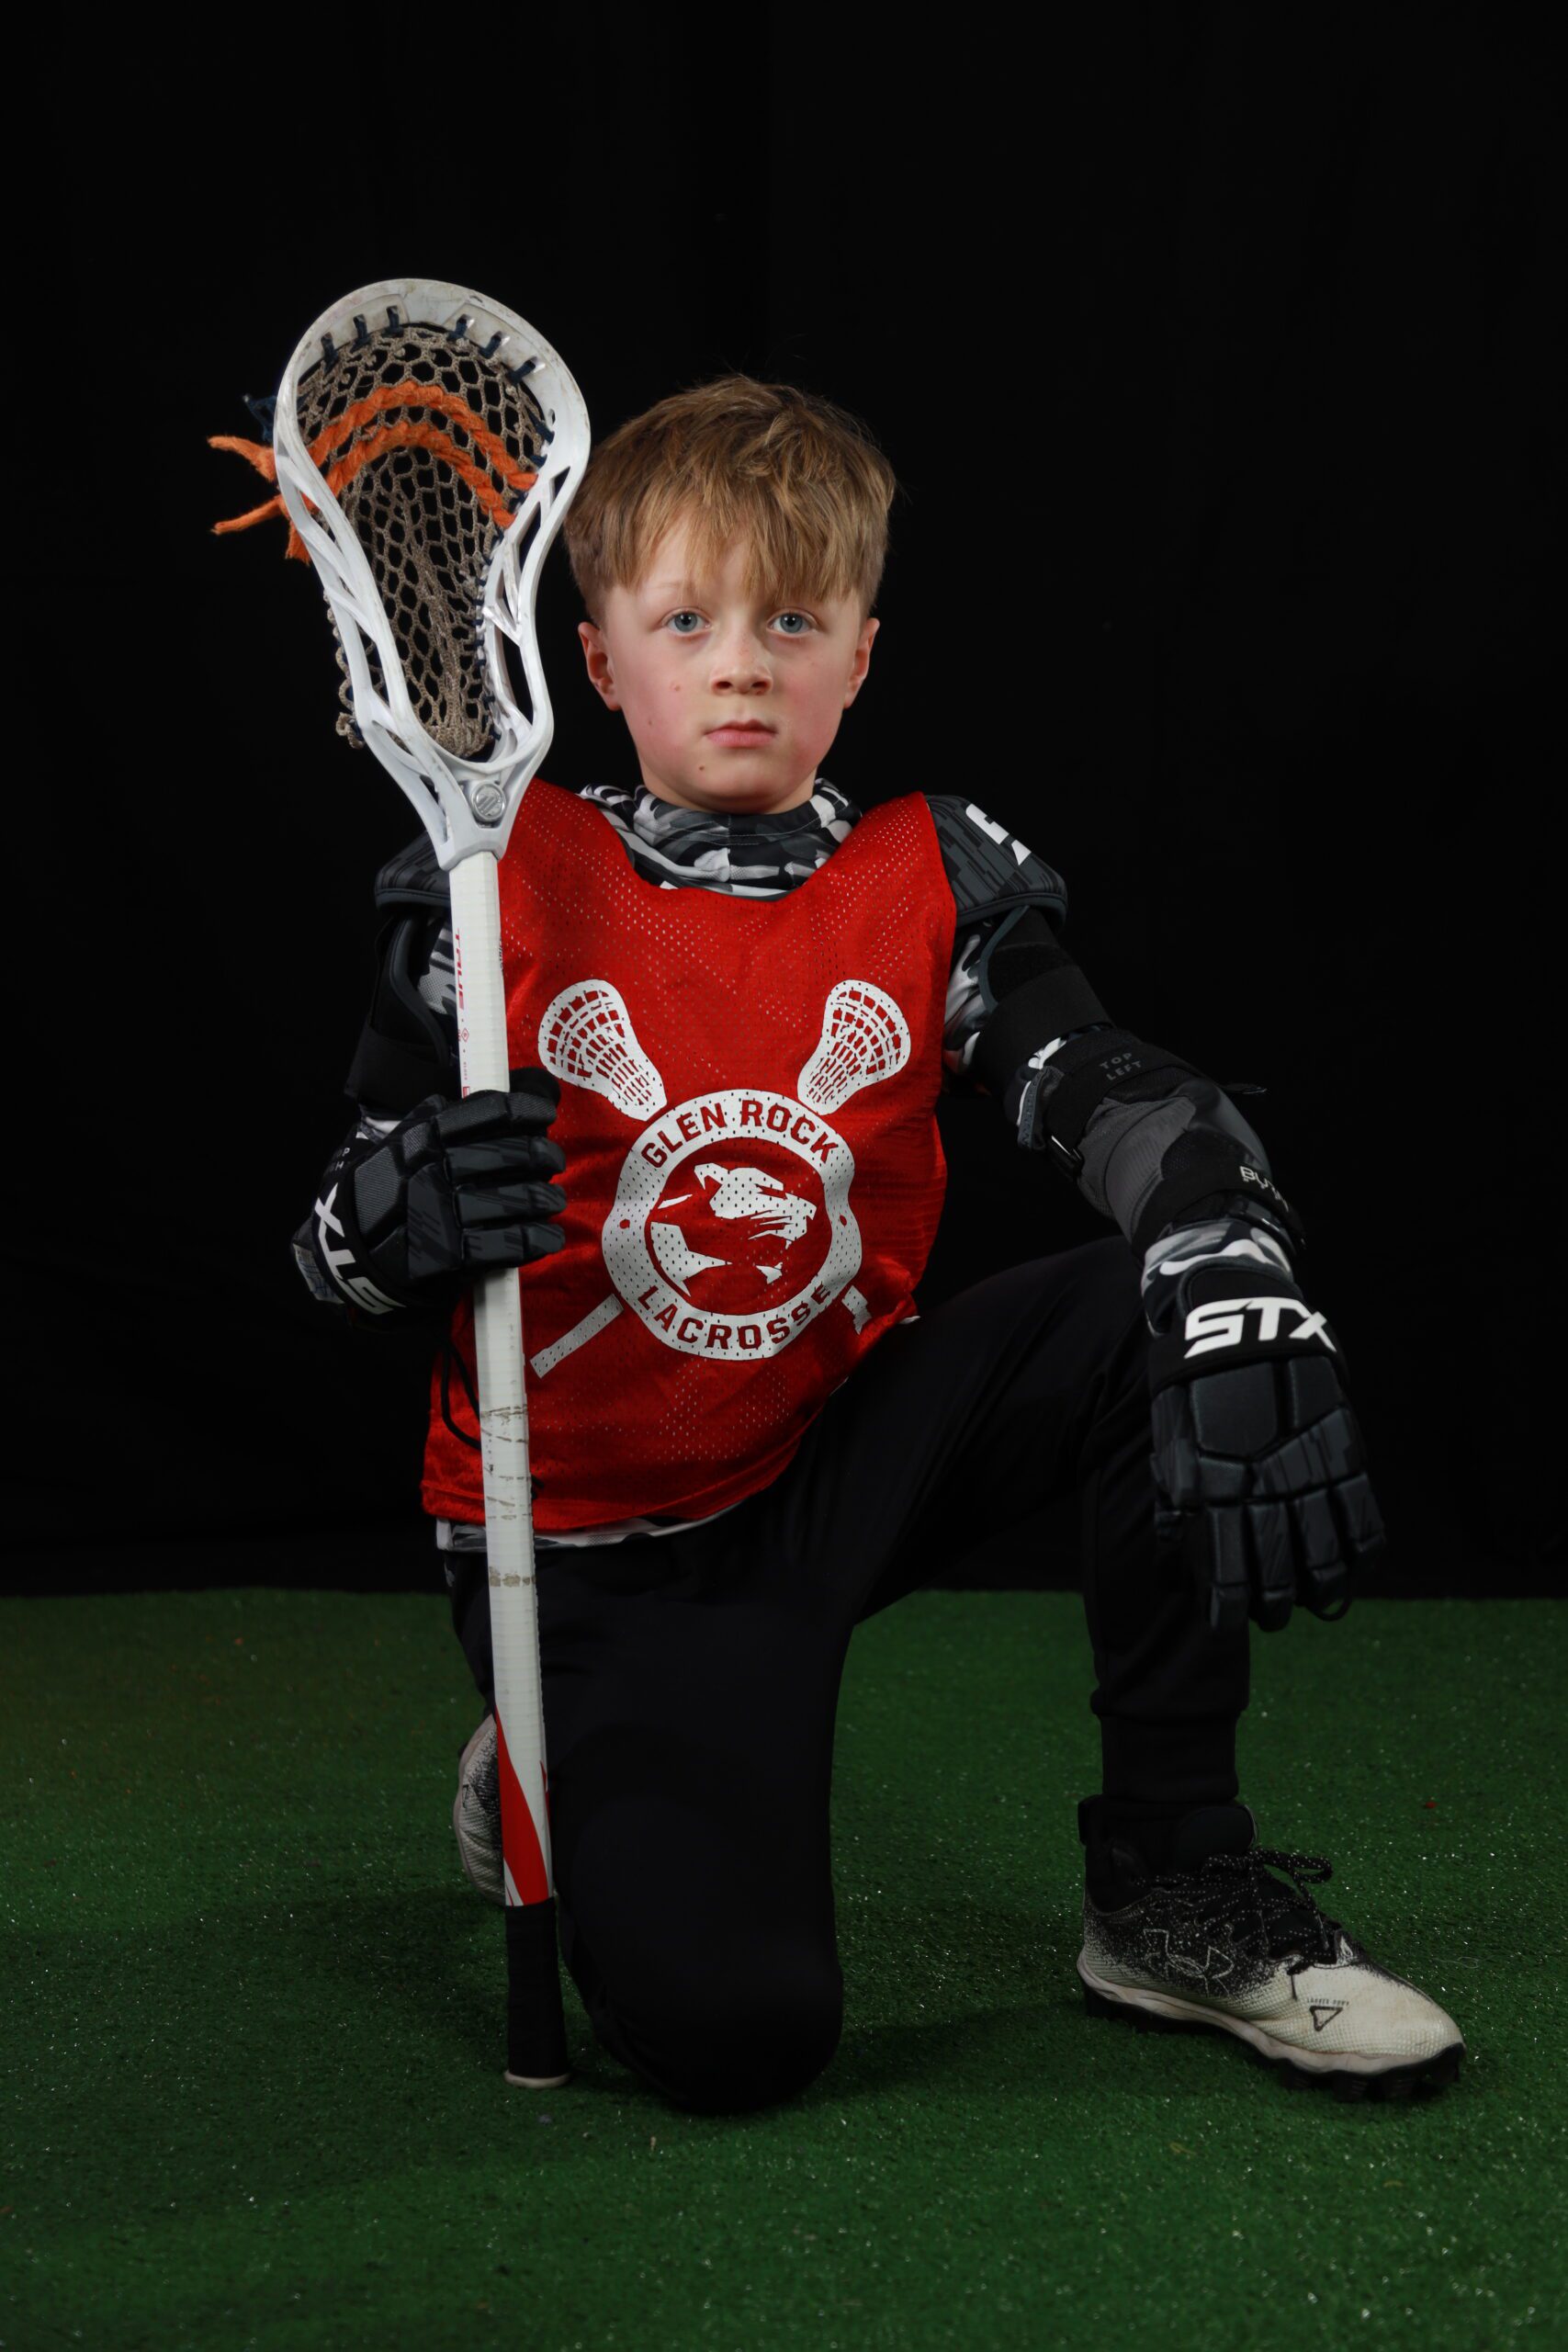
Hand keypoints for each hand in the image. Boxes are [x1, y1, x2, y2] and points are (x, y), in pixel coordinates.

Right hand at [342, 1068, 567, 1305]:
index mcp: (425, 1136)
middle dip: (542, 1156)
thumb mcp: (412, 1139)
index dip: (525, 1111)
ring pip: (512, 1201)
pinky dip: (534, 1239)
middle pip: (507, 1156)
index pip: (487, 1112)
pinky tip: (548, 1234)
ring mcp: (439, 1213)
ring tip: (553, 1199)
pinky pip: (504, 1245)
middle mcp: (432, 1170)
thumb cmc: (397, 1185)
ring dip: (544, 1199)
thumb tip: (525, 1089)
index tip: (545, 1115)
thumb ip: (457, 1116)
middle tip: (554, 1160)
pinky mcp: (447, 1255)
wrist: (356, 1244)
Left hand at [1147, 1261, 1386, 1634]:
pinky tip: (1355, 1566)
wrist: (1236, 1308)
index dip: (1229, 1607)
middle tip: (1270, 1618)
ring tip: (1315, 1603)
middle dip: (1274, 1606)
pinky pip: (1363, 1512)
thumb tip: (1171, 1565)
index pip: (1228, 1569)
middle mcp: (1265, 1483)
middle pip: (1280, 1570)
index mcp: (1215, 1484)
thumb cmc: (1190, 1380)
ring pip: (1327, 1552)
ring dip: (1322, 1589)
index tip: (1227, 1626)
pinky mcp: (1343, 1444)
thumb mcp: (1169, 1440)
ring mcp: (1309, 1465)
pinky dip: (1363, 1549)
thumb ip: (1174, 1503)